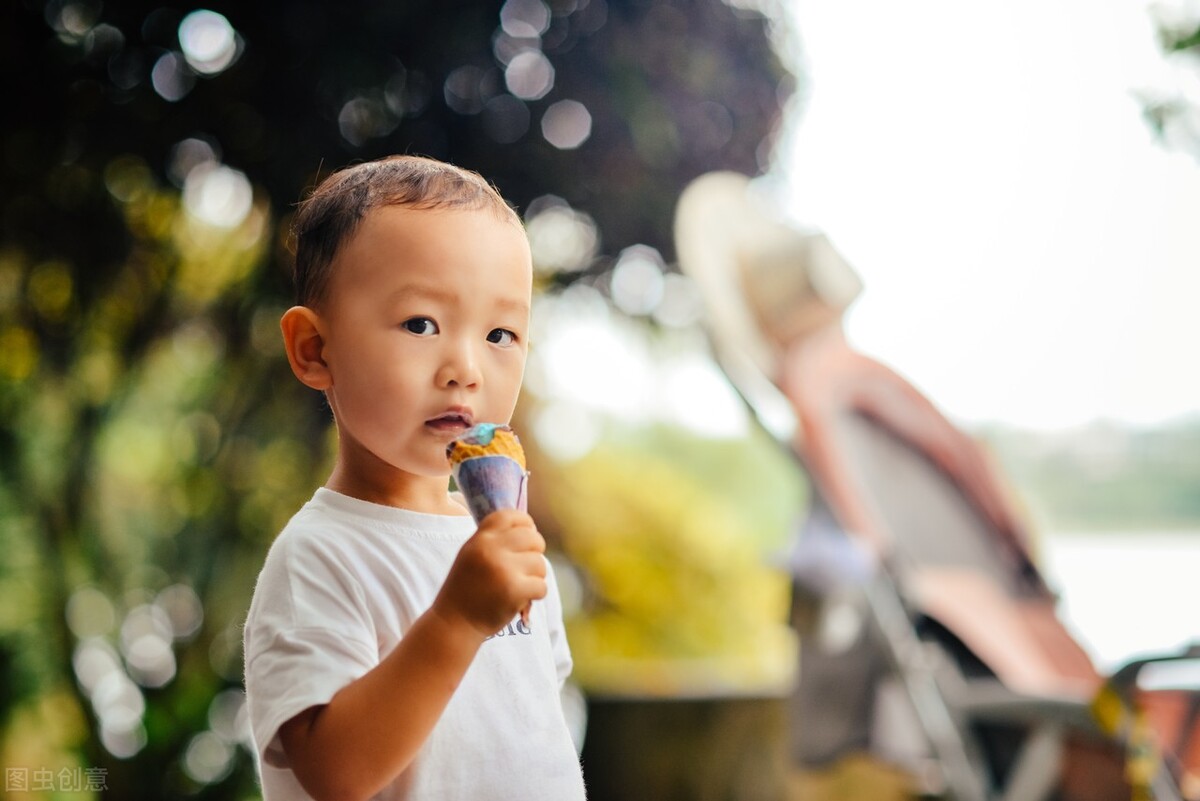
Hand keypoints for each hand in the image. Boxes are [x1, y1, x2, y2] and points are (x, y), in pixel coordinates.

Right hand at [433, 509, 546, 637]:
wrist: (454, 623)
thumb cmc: (466, 589)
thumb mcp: (471, 554)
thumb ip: (494, 540)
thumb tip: (529, 529)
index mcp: (480, 538)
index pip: (510, 516)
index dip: (525, 523)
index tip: (528, 533)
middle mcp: (491, 549)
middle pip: (533, 538)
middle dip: (536, 551)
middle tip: (527, 565)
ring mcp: (504, 569)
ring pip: (540, 563)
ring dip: (535, 576)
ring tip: (519, 585)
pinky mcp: (515, 590)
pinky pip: (542, 586)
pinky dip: (535, 595)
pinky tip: (521, 599)